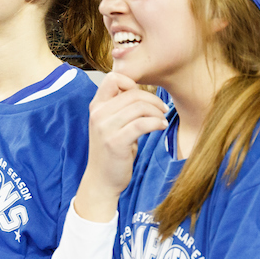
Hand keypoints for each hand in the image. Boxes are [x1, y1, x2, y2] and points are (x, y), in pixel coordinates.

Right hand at [75, 74, 167, 221]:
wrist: (101, 181)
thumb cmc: (112, 152)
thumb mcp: (112, 125)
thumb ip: (121, 108)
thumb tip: (142, 92)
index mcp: (96, 107)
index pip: (113, 78)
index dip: (133, 84)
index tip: (144, 98)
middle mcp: (98, 114)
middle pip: (132, 93)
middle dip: (153, 99)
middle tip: (163, 109)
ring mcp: (105, 128)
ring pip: (139, 107)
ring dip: (157, 112)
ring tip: (162, 120)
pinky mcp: (116, 142)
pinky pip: (142, 124)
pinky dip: (157, 123)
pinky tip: (161, 127)